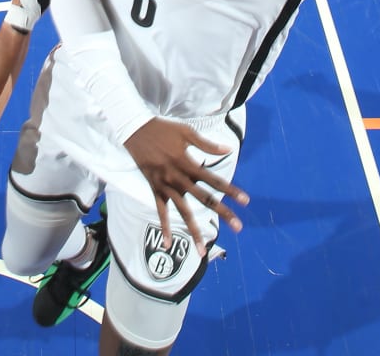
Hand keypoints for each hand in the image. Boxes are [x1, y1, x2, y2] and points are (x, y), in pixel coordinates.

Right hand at [122, 119, 248, 255]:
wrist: (135, 131)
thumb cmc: (163, 129)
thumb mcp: (187, 132)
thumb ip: (207, 145)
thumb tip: (228, 149)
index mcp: (188, 164)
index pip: (214, 180)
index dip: (230, 190)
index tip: (245, 201)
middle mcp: (179, 178)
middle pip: (204, 199)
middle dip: (223, 213)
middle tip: (239, 227)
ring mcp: (166, 186)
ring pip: (183, 212)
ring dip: (193, 231)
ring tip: (203, 250)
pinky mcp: (155, 189)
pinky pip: (161, 211)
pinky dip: (164, 228)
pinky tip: (168, 244)